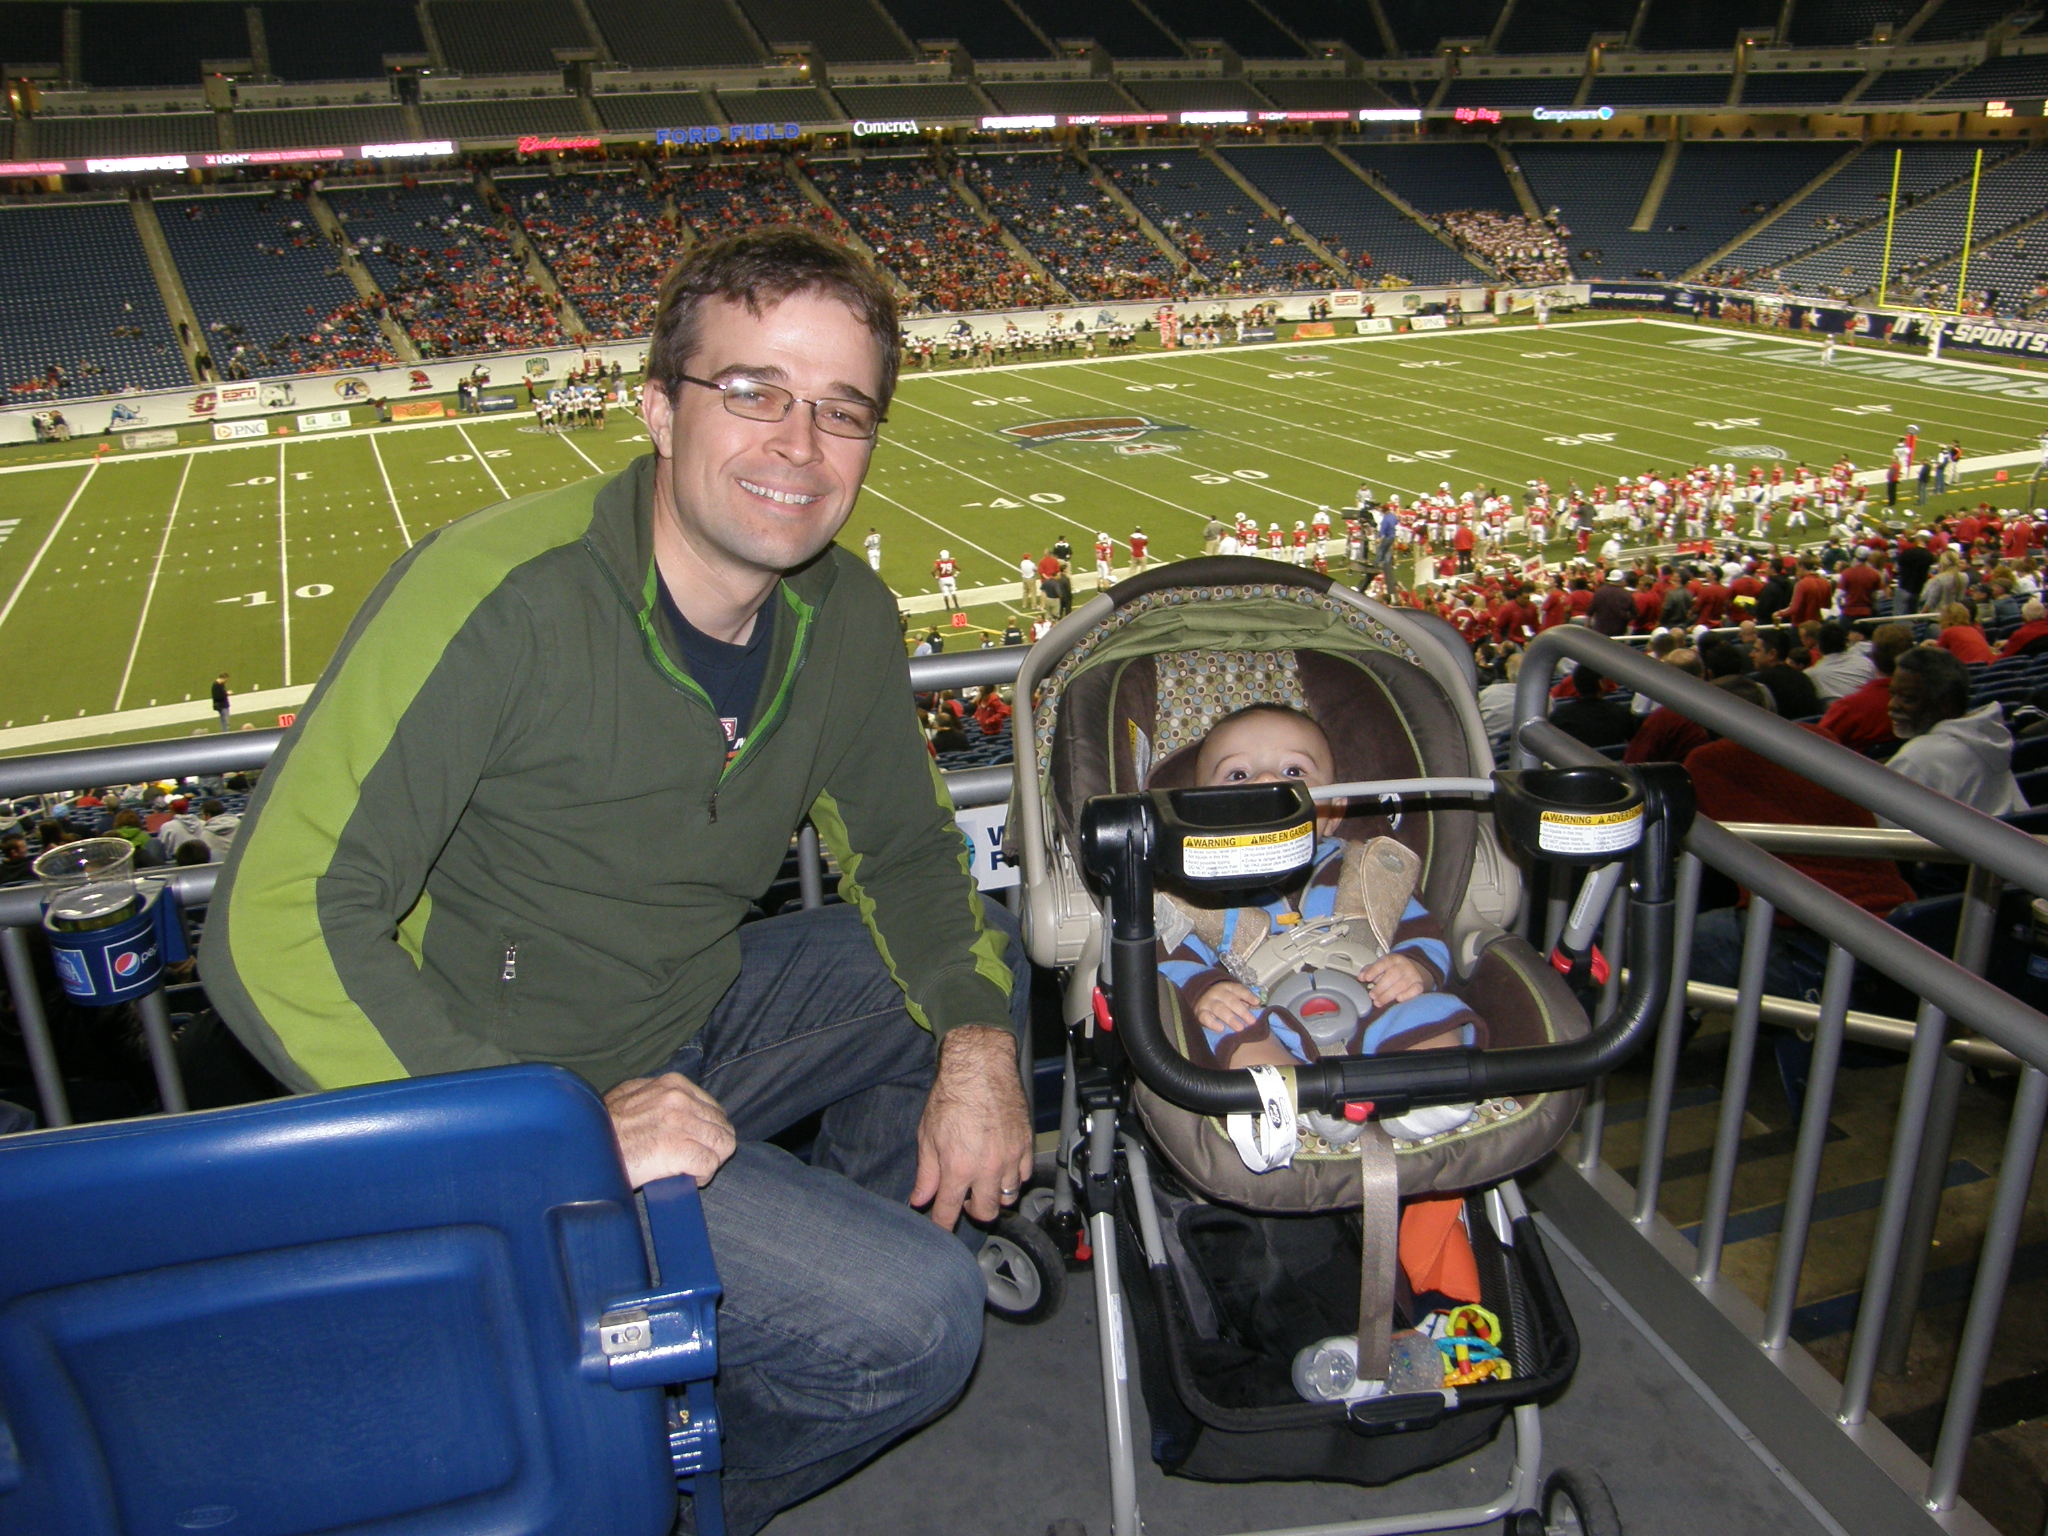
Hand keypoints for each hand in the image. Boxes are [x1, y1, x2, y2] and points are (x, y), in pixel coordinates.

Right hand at [604, 1072, 736, 1189]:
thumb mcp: (627, 1095)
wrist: (584, 1150)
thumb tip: (673, 1101)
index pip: (714, 1109)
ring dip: (710, 1161)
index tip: (694, 1144)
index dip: (708, 1132)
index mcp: (673, 1084)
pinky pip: (709, 1164)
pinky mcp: (678, 1149)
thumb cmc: (603, 1128)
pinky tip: (687, 1178)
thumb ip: (654, 1094)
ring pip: (723, 1145)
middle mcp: (680, 1099)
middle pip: (723, 1127)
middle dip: (712, 1147)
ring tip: (691, 1170)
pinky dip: (702, 1175)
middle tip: (694, 1161)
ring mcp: (681, 1123)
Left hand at [910, 1025, 1032, 1229]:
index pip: (949, 1212)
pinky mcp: (1026, 1145)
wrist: (981, 1067)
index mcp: (958, 1168)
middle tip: (963, 1198)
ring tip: (982, 1180)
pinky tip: (1000, 1165)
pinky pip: (1023, 1176)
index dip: (942, 1225)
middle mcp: (987, 1168)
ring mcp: (1010, 1158)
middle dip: (972, 1211)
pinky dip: (1012, 1177)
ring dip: (994, 1194)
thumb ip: (926, 1173)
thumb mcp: (927, 1136)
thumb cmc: (952, 1095)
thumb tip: (919, 1199)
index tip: (940, 1229)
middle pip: (985, 1212)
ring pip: (1008, 1196)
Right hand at [1193, 980, 1260, 1034]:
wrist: (1199, 999)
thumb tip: (1257, 1006)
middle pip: (1230, 1000)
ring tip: (1240, 1028)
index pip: (1238, 989)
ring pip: (1219, 1009)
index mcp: (1227, 987)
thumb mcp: (1232, 996)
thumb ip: (1244, 1001)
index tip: (1257, 1002)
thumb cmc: (1221, 1000)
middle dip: (1242, 1011)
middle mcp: (1217, 993)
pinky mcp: (1200, 1012)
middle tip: (1252, 1021)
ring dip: (1230, 1018)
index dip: (1248, 995)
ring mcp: (1207, 1002)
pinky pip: (1205, 1017)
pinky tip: (1221, 1028)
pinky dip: (1213, 1023)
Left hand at [1359, 950, 1431, 1007]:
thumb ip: (1370, 970)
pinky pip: (1415, 990)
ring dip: (1389, 994)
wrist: (1415, 970)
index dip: (1374, 970)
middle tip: (1372, 996)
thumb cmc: (1393, 970)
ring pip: (1402, 984)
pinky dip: (1407, 995)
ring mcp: (1413, 975)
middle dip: (1380, 987)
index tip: (1366, 978)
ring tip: (1378, 1002)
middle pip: (1393, 975)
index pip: (1383, 963)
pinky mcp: (1419, 984)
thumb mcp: (1382, 966)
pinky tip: (1398, 999)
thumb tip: (1361, 977)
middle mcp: (1404, 966)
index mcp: (1393, 959)